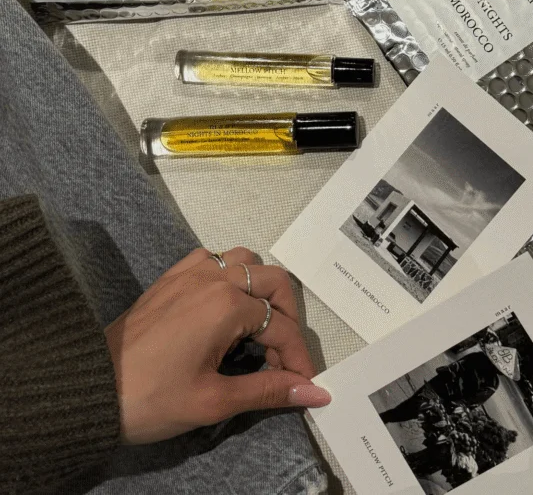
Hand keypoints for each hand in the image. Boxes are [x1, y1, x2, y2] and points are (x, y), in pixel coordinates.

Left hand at [104, 247, 330, 444]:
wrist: (90, 388)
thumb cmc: (151, 398)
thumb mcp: (214, 400)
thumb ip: (269, 391)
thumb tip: (315, 392)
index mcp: (227, 306)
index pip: (281, 328)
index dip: (298, 359)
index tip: (304, 385)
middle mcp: (214, 278)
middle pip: (275, 283)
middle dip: (289, 319)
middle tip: (283, 356)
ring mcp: (191, 272)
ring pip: (247, 261)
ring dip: (262, 290)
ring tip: (259, 326)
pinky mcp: (173, 276)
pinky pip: (214, 259)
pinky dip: (231, 274)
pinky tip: (225, 304)